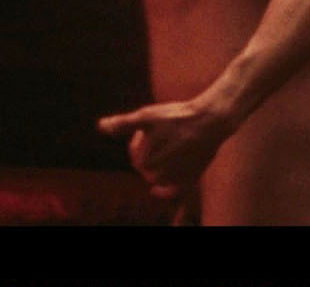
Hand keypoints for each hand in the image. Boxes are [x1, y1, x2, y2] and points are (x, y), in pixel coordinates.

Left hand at [98, 99, 237, 200]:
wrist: (209, 121)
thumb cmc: (176, 116)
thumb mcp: (145, 116)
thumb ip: (122, 124)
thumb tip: (101, 126)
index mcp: (144, 160)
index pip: (135, 156)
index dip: (139, 142)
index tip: (148, 130)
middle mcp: (159, 175)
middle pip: (145, 168)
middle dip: (148, 154)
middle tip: (161, 137)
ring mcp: (175, 179)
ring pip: (158, 178)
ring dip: (156, 168)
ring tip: (168, 148)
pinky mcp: (190, 180)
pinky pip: (173, 192)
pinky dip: (163, 193)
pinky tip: (155, 190)